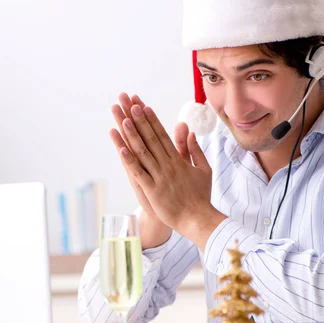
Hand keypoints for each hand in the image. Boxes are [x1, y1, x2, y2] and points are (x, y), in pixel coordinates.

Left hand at [110, 98, 225, 249]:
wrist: (198, 220)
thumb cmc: (200, 196)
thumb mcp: (202, 169)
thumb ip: (193, 150)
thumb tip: (189, 130)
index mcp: (178, 160)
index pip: (162, 135)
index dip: (151, 119)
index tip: (142, 105)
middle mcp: (168, 165)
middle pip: (150, 138)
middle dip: (138, 119)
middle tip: (127, 103)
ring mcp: (159, 177)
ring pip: (143, 152)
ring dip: (131, 135)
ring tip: (121, 119)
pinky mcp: (152, 190)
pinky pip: (139, 173)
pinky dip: (130, 161)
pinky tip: (121, 148)